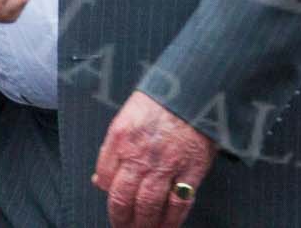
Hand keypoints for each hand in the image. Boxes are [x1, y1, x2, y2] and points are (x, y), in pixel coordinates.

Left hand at [95, 90, 217, 227]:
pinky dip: (172, 220)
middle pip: (122, 199)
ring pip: (148, 207)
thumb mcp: (129, 115)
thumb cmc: (164, 98)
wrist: (199, 86)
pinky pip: (179, 204)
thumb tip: (100, 179)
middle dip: (121, 219)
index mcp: (121, 138)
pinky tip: (167, 225)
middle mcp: (140, 155)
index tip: (115, 200)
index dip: (107, 191)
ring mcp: (166, 165)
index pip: (104, 176)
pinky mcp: (192, 170)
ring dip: (144, 224)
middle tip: (123, 227)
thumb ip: (113, 148)